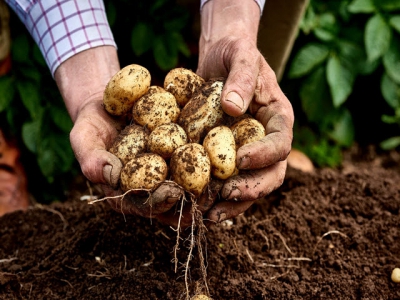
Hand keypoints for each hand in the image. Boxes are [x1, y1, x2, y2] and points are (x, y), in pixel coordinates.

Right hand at [54, 46, 217, 227]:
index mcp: (124, 192)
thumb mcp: (84, 137)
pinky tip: (225, 161)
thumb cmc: (93, 124)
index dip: (158, 202)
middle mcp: (147, 189)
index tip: (173, 193)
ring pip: (187, 188)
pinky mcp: (177, 159)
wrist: (108, 104)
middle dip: (190, 200)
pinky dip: (209, 166)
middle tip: (206, 193)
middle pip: (172, 202)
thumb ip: (91, 158)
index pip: (143, 205)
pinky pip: (195, 165)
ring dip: (205, 188)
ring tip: (223, 182)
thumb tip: (108, 174)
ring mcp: (164, 175)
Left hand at [197, 0, 293, 223]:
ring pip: (249, 185)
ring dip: (233, 203)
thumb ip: (241, 78)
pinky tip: (198, 205)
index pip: (281, 144)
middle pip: (270, 175)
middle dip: (251, 188)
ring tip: (210, 215)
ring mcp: (248, 151)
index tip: (241, 159)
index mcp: (279, 119)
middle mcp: (266, 141)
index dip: (264, 155)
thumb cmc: (236, 54)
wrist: (221, 57)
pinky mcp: (227, 156)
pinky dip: (216, 196)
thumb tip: (233, 108)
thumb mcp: (241, 57)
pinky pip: (227, 181)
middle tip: (227, 195)